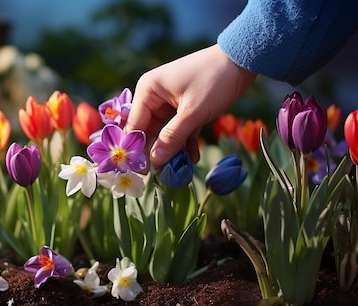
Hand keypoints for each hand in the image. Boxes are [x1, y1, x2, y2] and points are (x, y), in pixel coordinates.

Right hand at [125, 44, 256, 171]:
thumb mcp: (193, 112)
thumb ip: (172, 138)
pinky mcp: (184, 108)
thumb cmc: (214, 80)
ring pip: (165, 134)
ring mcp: (169, 103)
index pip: (134, 126)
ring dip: (173, 150)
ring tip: (181, 170)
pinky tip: (192, 158)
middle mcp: (153, 97)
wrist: (244, 59)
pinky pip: (179, 130)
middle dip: (158, 152)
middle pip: (148, 132)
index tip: (142, 172)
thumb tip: (154, 162)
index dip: (137, 149)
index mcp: (148, 91)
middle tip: (165, 175)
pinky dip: (185, 143)